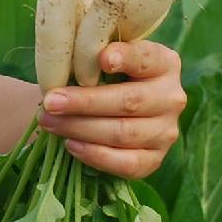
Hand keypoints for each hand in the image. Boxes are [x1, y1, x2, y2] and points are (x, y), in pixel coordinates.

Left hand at [37, 41, 185, 178]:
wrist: (111, 109)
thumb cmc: (102, 76)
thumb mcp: (102, 59)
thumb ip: (92, 58)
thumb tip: (68, 64)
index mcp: (164, 64)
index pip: (145, 58)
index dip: (125, 58)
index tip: (102, 59)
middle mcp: (172, 97)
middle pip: (129, 101)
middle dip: (85, 102)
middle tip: (50, 102)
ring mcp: (166, 131)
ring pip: (124, 133)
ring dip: (81, 129)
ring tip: (49, 122)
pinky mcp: (156, 159)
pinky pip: (127, 163)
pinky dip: (96, 155)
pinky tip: (71, 145)